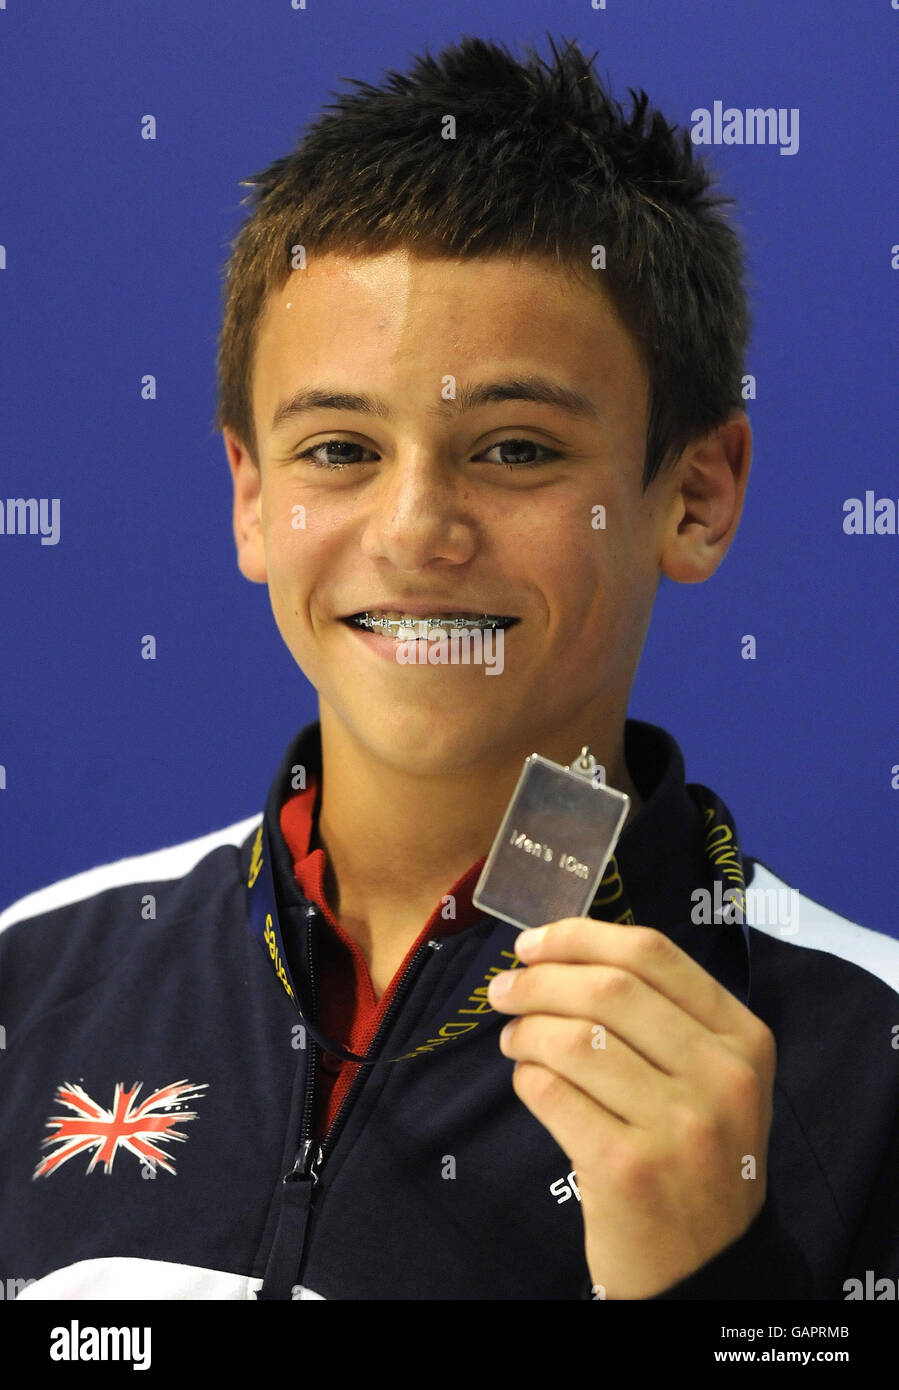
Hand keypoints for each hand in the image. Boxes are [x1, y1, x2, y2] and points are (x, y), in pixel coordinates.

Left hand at [486, 918, 775, 1298]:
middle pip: (608, 989)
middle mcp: (722, 1078)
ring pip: (574, 1039)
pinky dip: (527, 1078)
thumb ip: (659, 1015)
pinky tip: (529, 1082)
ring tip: (513, 1039)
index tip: (532, 943)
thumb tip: (558, 953)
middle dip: (539, 979)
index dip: (579, 936)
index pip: (652, 954)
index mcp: (744, 1039)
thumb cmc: (696, 1154)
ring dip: (525, 1030)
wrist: (708, 1268)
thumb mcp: (711, 1078)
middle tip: (503, 990)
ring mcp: (680, 1127)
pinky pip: (552, 1093)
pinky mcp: (628, 1170)